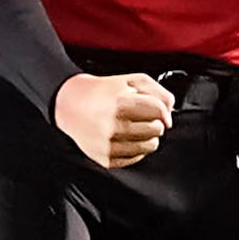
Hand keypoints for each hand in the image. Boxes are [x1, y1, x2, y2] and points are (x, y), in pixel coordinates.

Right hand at [53, 72, 174, 169]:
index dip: (164, 111)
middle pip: (156, 129)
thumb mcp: (129, 80)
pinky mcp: (105, 159)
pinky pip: (135, 158)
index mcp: (120, 103)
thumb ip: (156, 91)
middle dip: (155, 122)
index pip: (158, 110)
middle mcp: (113, 125)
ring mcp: (108, 144)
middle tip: (143, 118)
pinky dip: (136, 149)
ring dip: (148, 137)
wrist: (68, 104)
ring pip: (149, 146)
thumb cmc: (101, 91)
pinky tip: (126, 138)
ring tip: (136, 128)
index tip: (162, 113)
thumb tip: (170, 110)